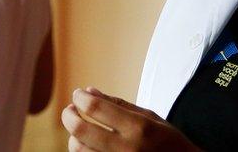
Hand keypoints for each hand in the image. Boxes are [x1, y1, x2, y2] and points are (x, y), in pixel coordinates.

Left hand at [62, 87, 200, 151]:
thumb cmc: (169, 142)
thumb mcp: (151, 117)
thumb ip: (119, 104)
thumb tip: (89, 91)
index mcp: (138, 128)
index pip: (96, 108)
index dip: (81, 98)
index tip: (78, 94)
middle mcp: (126, 148)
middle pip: (80, 130)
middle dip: (69, 115)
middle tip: (70, 109)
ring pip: (79, 150)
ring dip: (73, 136)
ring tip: (79, 128)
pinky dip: (82, 151)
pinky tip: (86, 143)